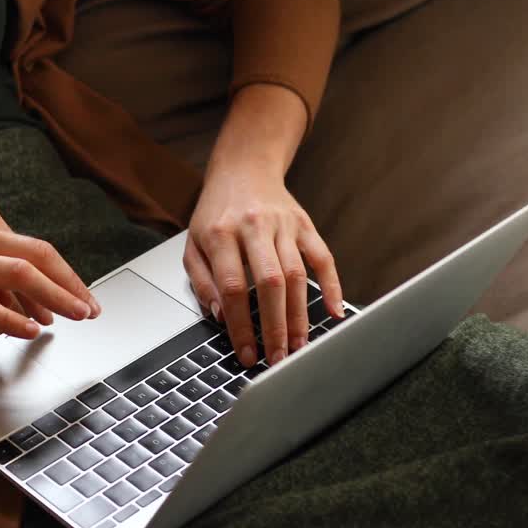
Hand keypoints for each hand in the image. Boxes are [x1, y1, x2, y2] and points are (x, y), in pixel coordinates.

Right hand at [0, 195, 99, 338]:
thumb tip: (14, 286)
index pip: (31, 244)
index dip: (60, 273)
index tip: (75, 293)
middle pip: (39, 256)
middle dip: (71, 285)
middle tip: (90, 308)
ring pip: (22, 275)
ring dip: (55, 299)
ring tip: (73, 319)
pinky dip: (12, 319)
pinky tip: (28, 331)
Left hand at [184, 169, 343, 367]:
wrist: (243, 169)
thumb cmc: (215, 214)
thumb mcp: (193, 245)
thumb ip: (203, 282)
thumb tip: (221, 317)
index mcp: (221, 233)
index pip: (233, 287)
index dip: (240, 324)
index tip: (246, 353)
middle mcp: (254, 227)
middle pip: (270, 283)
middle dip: (275, 326)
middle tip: (278, 358)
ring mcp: (283, 225)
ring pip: (297, 275)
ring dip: (300, 316)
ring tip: (298, 346)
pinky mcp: (305, 224)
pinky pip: (323, 258)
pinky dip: (331, 286)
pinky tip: (334, 312)